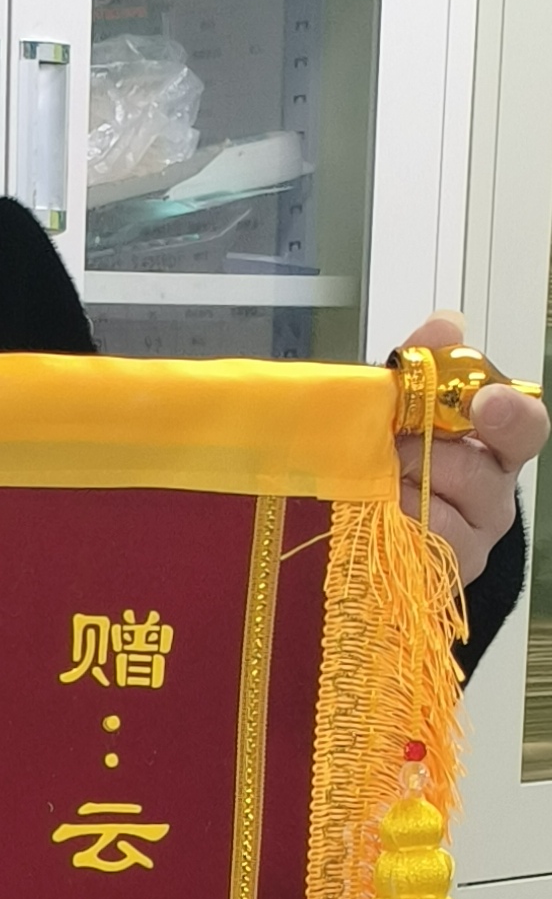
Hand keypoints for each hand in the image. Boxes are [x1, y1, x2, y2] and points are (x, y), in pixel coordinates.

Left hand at [394, 309, 546, 583]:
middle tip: (390, 446)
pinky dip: (390, 531)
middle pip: (475, 473)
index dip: (509, 415)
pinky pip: (416, 553)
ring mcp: (473, 541)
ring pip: (441, 516)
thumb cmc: (403, 456)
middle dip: (424, 454)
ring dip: (399, 493)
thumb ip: (426, 366)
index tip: (485, 401)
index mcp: (498, 446)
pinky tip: (372, 519)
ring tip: (374, 484)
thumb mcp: (408, 405)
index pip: (526, 428)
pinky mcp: (442, 575)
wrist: (377, 526)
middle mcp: (495, 495)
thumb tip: (445, 324)